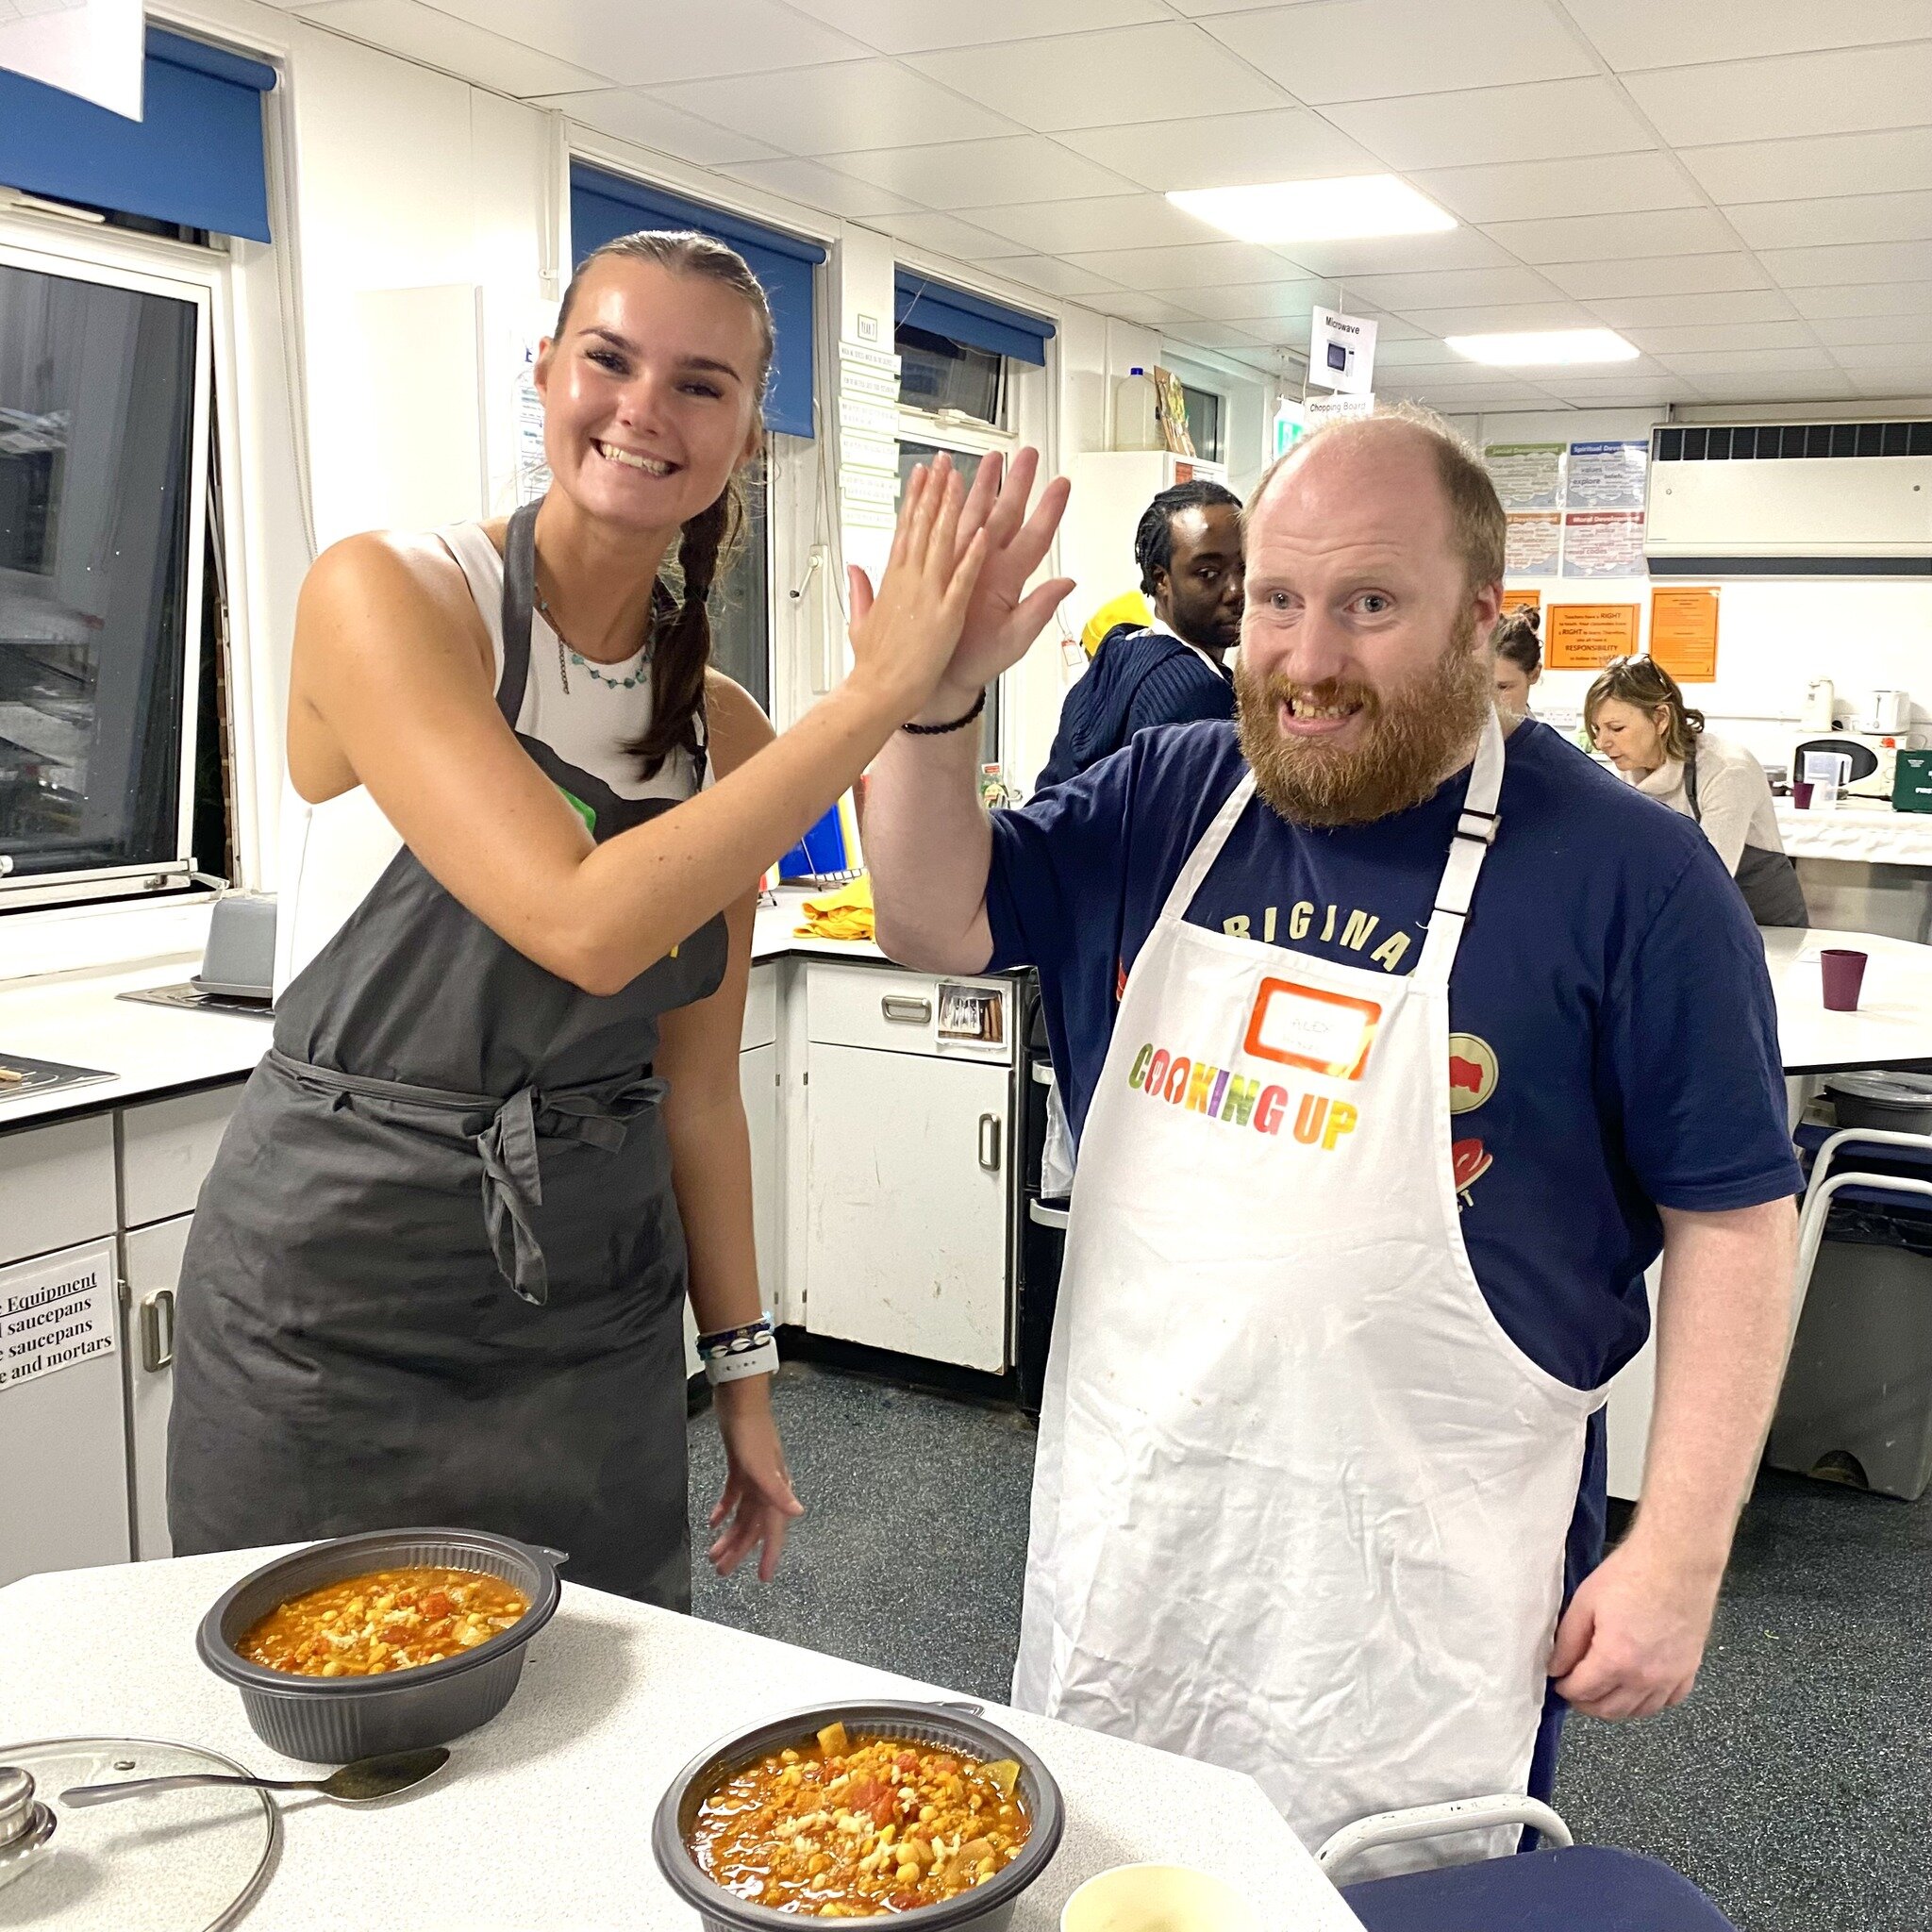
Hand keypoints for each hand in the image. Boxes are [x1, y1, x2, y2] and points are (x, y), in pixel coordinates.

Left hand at [708, 1378, 804, 1582]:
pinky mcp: (740, 1466)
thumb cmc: (751, 1430)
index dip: (769, 1553)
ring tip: (714, 1554)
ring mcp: (754, 1476)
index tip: (763, 1577)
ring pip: (743, 1515)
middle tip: (722, 1570)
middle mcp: (767, 1486)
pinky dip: (724, 1510)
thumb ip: (777, 1489)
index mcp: (774, 1488)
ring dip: (730, 1535)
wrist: (740, 1398)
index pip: (773, 1528)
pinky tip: (713, 1521)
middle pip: (754, 1526)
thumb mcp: (761, 1463)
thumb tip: (797, 1513)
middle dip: (740, 1550)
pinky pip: (733, 1495)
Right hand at [845, 458, 989, 723]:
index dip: (914, 499)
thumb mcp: (860, 621)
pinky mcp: (945, 616)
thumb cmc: (873, 665)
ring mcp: (927, 596)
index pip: (905, 530)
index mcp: (891, 581)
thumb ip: (860, 591)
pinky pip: (962, 580)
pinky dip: (971, 557)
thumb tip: (854, 568)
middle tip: (943, 461)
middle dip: (935, 490)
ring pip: (942, 543)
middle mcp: (909, 581)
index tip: (921, 475)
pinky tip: (980, 533)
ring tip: (962, 479)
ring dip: (953, 509)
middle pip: (923, 526)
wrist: (877, 692)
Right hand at [916, 448, 1073, 723]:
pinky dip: (947, 506)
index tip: (1061, 484)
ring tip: (992, 458)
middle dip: (1017, 483)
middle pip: (1006, 514)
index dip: (1048, 510)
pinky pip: (944, 529)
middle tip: (1027, 454)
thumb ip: (1040, 609)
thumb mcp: (1014, 638)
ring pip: (976, 514)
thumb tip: (1068, 583)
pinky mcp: (939, 566)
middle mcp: (988, 565)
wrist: (940, 676)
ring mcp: (963, 562)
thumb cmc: (977, 661)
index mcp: (1009, 580)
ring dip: (984, 486)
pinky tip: (950, 484)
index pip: (1034, 536)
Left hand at [1548, 1529, 1722, 1719]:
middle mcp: (1645, 1677)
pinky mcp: (1689, 1669)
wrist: (1677, 1562)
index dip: (1565, 1689)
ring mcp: (1670, 1676)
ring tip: (1601, 1693)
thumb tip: (1556, 1667)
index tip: (1558, 1682)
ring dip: (1616, 1708)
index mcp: (1615, 1660)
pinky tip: (1637, 1690)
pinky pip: (1668, 1701)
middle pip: (1610, 1709)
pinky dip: (1649, 1702)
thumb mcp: (1585, 1603)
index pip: (1582, 1691)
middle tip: (1574, 1690)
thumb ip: (1567, 1641)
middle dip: (1586, 1703)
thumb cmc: (1633, 1574)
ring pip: (1638, 1711)